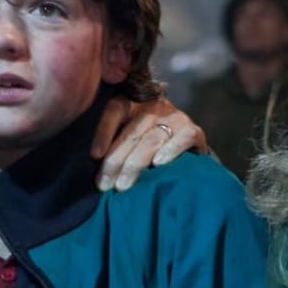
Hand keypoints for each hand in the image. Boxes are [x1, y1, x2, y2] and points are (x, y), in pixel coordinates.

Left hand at [91, 97, 207, 190]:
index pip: (115, 110)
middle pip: (131, 133)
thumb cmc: (145, 145)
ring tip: (123, 185)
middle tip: (104, 185)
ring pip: (152, 140)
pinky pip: (183, 138)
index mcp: (133, 102)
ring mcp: (175, 117)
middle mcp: (154, 106)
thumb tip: (94, 164)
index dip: (103, 133)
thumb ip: (112, 143)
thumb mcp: (127, 137)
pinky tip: (158, 163)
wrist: (183, 147)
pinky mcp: (193, 130)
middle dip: (115, 161)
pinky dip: (170, 150)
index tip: (95, 156)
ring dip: (135, 164)